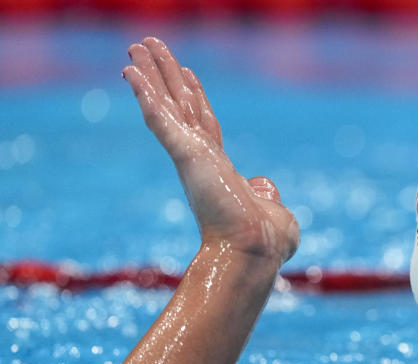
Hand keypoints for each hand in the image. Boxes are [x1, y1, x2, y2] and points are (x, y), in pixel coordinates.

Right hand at [123, 37, 298, 263]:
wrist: (253, 252)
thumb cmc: (266, 243)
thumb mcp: (275, 212)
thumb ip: (267, 195)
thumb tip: (265, 187)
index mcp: (221, 171)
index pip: (206, 125)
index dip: (197, 99)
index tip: (189, 75)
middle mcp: (202, 160)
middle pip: (182, 106)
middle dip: (167, 75)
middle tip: (150, 47)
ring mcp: (192, 157)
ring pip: (167, 104)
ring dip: (153, 73)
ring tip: (138, 46)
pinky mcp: (187, 154)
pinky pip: (161, 118)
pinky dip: (145, 94)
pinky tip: (131, 72)